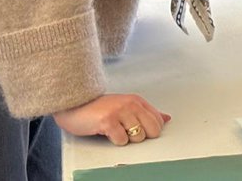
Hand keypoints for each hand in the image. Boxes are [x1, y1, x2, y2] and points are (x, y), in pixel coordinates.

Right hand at [54, 93, 171, 146]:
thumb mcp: (127, 107)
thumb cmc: (100, 109)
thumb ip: (147, 113)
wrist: (75, 106)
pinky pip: (122, 140)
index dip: (149, 131)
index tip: (137, 129)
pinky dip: (115, 141)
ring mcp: (120, 112)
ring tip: (115, 130)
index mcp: (137, 101)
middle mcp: (131, 104)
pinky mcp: (108, 121)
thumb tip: (166, 119)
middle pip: (153, 130)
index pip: (158, 121)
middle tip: (126, 131)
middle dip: (141, 136)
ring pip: (138, 137)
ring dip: (126, 139)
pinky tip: (107, 132)